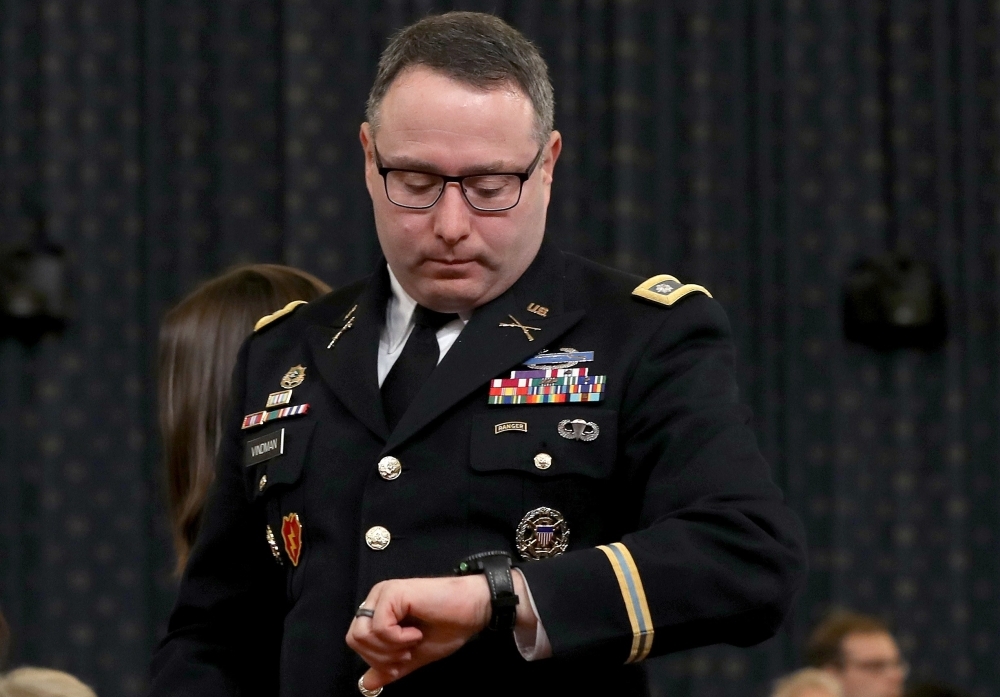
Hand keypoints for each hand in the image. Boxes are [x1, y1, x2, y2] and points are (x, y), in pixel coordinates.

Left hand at [347, 573, 532, 690]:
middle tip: (407, 653)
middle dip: (381, 656)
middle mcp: (377, 599)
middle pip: (355, 638)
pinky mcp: (393, 593)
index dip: (377, 659)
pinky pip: (380, 628)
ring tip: (412, 642)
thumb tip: (364, 684)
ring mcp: (384, 593)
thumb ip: (388, 667)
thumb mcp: (413, 655)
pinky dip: (398, 639)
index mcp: (378, 611)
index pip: (356, 641)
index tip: (403, 660)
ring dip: (390, 648)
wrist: (472, 611)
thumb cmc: (447, 628)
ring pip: (363, 634)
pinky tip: (416, 633)